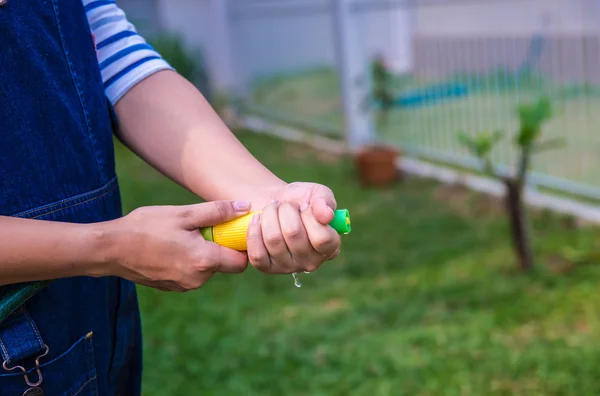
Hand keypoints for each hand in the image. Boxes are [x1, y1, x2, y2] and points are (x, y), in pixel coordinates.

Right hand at [107, 200, 250, 291]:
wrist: (110, 249)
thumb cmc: (146, 227)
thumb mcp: (184, 214)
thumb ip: (218, 212)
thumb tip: (245, 207)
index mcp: (204, 261)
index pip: (241, 261)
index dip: (241, 246)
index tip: (232, 232)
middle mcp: (198, 279)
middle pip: (225, 265)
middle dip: (220, 248)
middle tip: (203, 229)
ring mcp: (184, 286)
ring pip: (208, 269)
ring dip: (203, 254)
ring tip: (182, 236)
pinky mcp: (173, 287)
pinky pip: (192, 274)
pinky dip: (189, 261)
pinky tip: (172, 247)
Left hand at [246, 182, 340, 273]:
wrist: (274, 203)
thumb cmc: (300, 199)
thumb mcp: (316, 193)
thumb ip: (324, 200)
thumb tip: (327, 216)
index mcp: (331, 247)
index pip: (323, 239)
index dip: (310, 217)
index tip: (304, 206)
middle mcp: (312, 262)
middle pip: (293, 234)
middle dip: (286, 210)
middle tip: (285, 206)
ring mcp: (289, 267)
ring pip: (273, 240)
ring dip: (269, 215)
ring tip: (272, 209)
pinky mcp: (267, 268)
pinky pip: (257, 253)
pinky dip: (254, 231)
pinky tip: (257, 220)